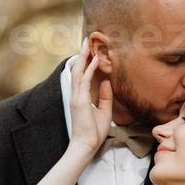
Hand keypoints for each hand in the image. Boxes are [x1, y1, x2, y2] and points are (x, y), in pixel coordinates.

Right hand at [69, 37, 112, 156]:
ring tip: (87, 43)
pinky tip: (95, 59)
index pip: (82, 75)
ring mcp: (76, 97)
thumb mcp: (104, 111)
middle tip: (86, 39)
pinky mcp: (80, 100)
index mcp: (81, 97)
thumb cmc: (93, 131)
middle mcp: (76, 94)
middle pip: (77, 69)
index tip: (91, 49)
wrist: (86, 145)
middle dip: (82, 53)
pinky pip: (84, 80)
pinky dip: (89, 69)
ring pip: (78, 71)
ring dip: (83, 56)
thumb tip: (107, 81)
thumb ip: (105, 96)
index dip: (86, 61)